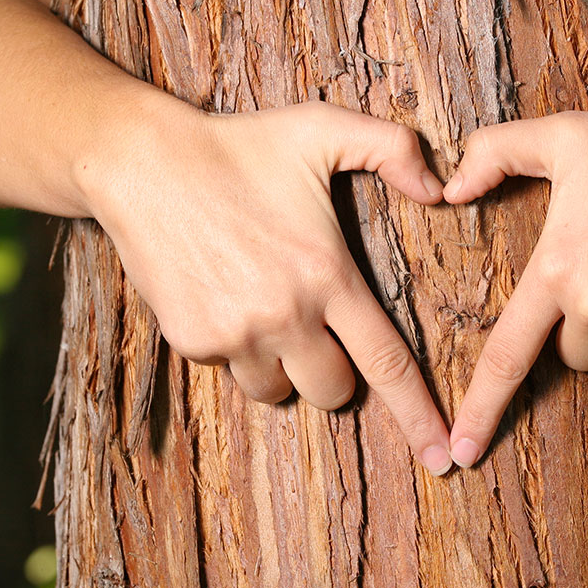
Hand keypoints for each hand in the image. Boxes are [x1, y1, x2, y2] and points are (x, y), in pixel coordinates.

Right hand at [82, 95, 455, 475]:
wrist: (143, 163)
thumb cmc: (240, 144)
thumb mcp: (323, 129)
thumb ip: (395, 149)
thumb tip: (443, 188)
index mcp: (327, 275)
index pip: (386, 363)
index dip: (419, 415)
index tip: (444, 458)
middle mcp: (284, 316)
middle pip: (334, 392)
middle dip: (336, 373)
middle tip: (317, 323)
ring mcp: (234, 336)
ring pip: (278, 390)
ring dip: (283, 366)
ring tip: (265, 304)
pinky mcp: (192, 342)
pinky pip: (231, 371)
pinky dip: (238, 349)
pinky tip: (226, 296)